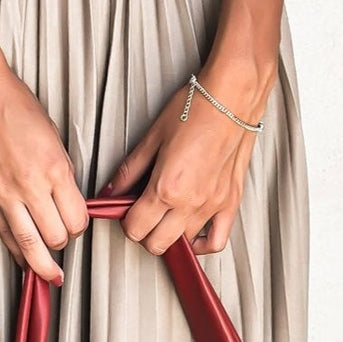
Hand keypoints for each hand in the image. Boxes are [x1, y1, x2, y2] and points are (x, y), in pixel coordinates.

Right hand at [0, 23, 88, 282]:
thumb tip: (67, 200)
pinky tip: (24, 260)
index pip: (77, 218)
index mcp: (53, 168)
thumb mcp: (52, 136)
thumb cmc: (13, 105)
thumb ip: (61, 172)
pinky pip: (5, 237)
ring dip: (43, 264)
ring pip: (30, 247)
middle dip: (64, 242)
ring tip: (51, 275)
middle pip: (57, 237)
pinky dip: (18, 253)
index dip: (80, 225)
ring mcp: (3, 196)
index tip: (77, 223)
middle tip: (63, 238)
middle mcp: (29, 186)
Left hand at [98, 58, 274, 256]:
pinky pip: (217, 241)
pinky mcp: (230, 202)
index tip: (127, 211)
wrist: (232, 97)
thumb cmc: (195, 108)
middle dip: (145, 234)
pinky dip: (202, 244)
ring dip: (170, 235)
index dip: (126, 222)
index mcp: (166, 187)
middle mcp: (190, 202)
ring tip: (167, 216)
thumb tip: (110, 190)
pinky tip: (192, 234)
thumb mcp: (152, 137)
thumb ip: (129, 170)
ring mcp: (212, 206)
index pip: (136, 228)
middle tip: (144, 215)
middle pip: (157, 244)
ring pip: (184, 243)